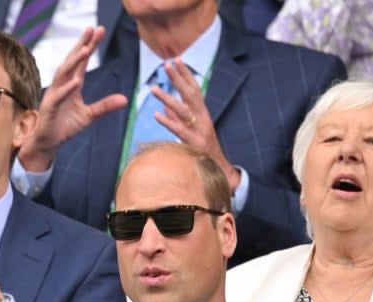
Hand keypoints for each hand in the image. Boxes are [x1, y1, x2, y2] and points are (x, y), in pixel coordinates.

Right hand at [18, 26, 127, 171]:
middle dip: (81, 45)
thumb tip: (125, 100)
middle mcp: (62, 86)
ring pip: (63, 74)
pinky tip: (76, 81)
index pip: (81, 62)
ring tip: (86, 49)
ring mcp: (54, 96)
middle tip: (92, 29)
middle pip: (72, 61)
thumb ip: (104, 106)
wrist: (48, 143)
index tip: (99, 30)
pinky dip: (66, 89)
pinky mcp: (49, 109)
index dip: (89, 46)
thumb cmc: (64, 126)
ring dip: (74, 62)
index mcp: (72, 85)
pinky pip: (58, 97)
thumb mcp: (89, 116)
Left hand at [153, 58, 240, 191]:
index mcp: (202, 113)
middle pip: (190, 93)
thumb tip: (164, 109)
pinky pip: (179, 130)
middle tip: (167, 64)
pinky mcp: (194, 142)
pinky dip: (168, 122)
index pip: (194, 89)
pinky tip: (156, 115)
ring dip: (168, 98)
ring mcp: (199, 129)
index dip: (185, 74)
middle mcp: (203, 117)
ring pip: (183, 110)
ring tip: (153, 89)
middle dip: (179, 77)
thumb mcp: (191, 131)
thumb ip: (178, 119)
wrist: (219, 170)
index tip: (176, 60)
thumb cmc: (204, 151)